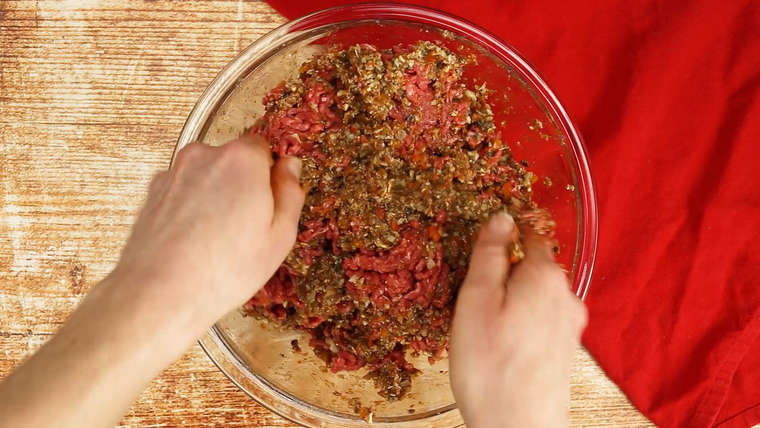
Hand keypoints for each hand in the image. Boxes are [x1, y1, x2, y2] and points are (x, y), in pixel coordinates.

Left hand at [0, 135, 304, 427]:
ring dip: (216, 197)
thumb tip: (290, 166)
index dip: (271, 177)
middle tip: (247, 229)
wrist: (159, 294)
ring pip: (208, 177)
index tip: (271, 206)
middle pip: (235, 161)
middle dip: (243, 186)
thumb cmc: (227, 269)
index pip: (265, 148)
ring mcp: (173, 172)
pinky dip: (192, 208)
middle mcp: (204, 154)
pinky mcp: (152, 192)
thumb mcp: (280, 235)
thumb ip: (290, 192)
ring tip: (217, 241)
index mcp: (242, 158)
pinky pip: (184, 192)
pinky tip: (194, 242)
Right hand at [449, 213, 586, 427]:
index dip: (504, 233)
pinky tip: (501, 343)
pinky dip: (521, 321)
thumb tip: (501, 217)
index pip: (528, 233)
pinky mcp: (565, 349)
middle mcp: (566, 295)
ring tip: (483, 323)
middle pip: (533, 265)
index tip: (480, 244)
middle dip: (506, 270)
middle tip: (473, 293)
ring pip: (536, 294)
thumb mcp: (475, 301)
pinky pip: (540, 319)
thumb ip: (489, 255)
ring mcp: (570, 325)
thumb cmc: (490, 368)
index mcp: (545, 276)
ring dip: (512, 299)